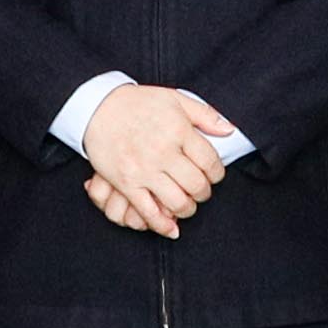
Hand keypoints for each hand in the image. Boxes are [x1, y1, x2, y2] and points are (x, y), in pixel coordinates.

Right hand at [77, 83, 236, 233]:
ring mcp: (144, 170)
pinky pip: (148, 211)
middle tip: (201, 191)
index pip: (210, 161)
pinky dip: (163, 225)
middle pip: (196, 184)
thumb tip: (229, 131)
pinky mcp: (126, 183)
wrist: (97, 107)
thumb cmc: (138, 102)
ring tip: (186, 204)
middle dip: (204, 193)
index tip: (214, 176)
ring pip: (177, 202)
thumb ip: (205, 114)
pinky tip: (171, 228)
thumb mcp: (175, 98)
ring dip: (187, 208)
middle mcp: (163, 152)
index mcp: (178, 130)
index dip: (217, 173)